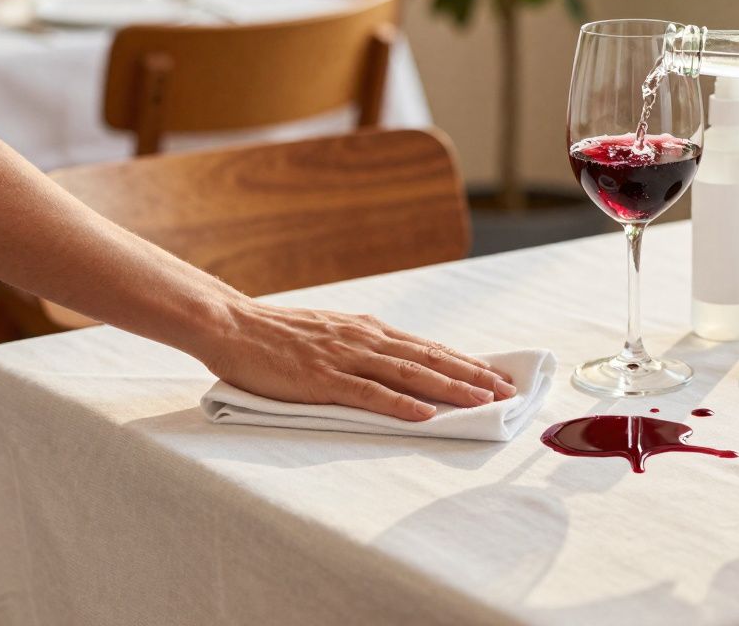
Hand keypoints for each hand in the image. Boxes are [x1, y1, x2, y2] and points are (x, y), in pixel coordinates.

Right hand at [201, 299, 515, 420]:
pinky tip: (425, 414)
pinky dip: (400, 404)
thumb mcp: (332, 331)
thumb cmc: (278, 335)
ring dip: (450, 388)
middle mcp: (365, 339)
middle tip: (505, 391)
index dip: (465, 361)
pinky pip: (369, 394)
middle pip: (429, 358)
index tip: (495, 375)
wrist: (232, 325)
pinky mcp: (323, 378)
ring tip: (481, 401)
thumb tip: (397, 359)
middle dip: (471, 375)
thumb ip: (364, 345)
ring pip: (409, 374)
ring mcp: (345, 357)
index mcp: (368, 330)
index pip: (427, 348)